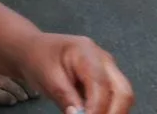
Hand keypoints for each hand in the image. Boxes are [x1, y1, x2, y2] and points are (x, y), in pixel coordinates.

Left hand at [11, 32, 133, 113]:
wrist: (33, 49)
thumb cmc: (38, 58)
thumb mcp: (46, 77)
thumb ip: (65, 97)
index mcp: (86, 51)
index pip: (101, 84)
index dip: (97, 108)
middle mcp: (104, 60)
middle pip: (123, 91)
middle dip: (114, 113)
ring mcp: (108, 69)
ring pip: (123, 97)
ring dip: (112, 112)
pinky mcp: (107, 81)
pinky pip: (115, 99)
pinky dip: (107, 110)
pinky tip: (92, 113)